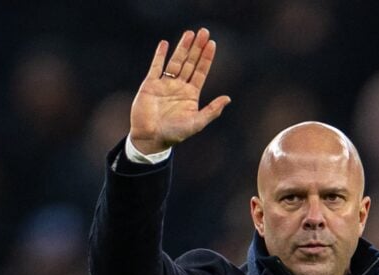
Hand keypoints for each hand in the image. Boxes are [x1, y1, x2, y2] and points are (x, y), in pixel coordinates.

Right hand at [129, 28, 230, 153]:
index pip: (201, 72)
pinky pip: (156, 67)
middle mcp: (179, 86)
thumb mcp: (197, 123)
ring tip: (189, 33)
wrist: (151, 138)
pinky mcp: (150, 85)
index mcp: (191, 94)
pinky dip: (160, 55)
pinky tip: (164, 44)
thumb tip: (228, 98)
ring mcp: (165, 84)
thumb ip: (212, 110)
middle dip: (197, 48)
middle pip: (190, 63)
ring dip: (182, 47)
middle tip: (204, 32)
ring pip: (175, 61)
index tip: (212, 44)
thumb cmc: (175, 134)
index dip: (206, 58)